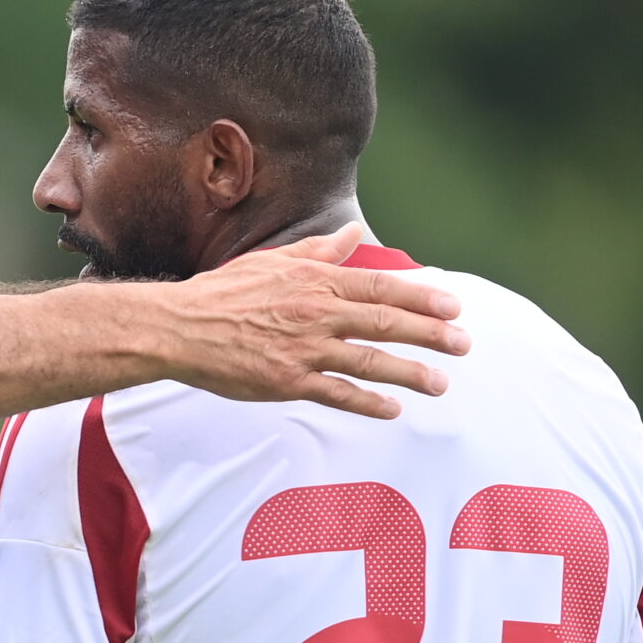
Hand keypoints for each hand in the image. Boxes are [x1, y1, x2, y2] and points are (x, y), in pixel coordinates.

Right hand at [154, 223, 468, 418]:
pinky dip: (367, 403)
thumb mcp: (272, 261)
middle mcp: (315, 314)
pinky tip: (392, 409)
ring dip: (410, 372)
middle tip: (464, 344)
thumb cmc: (221, 293)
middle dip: (431, 335)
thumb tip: (352, 234)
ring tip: (440, 383)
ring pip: (369, 361)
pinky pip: (336, 394)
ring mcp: (302, 350)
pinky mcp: (286, 382)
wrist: (178, 327)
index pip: (381, 288)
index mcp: (315, 282)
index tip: (454, 307)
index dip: (422, 298)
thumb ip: (318, 251)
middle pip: (386, 323)